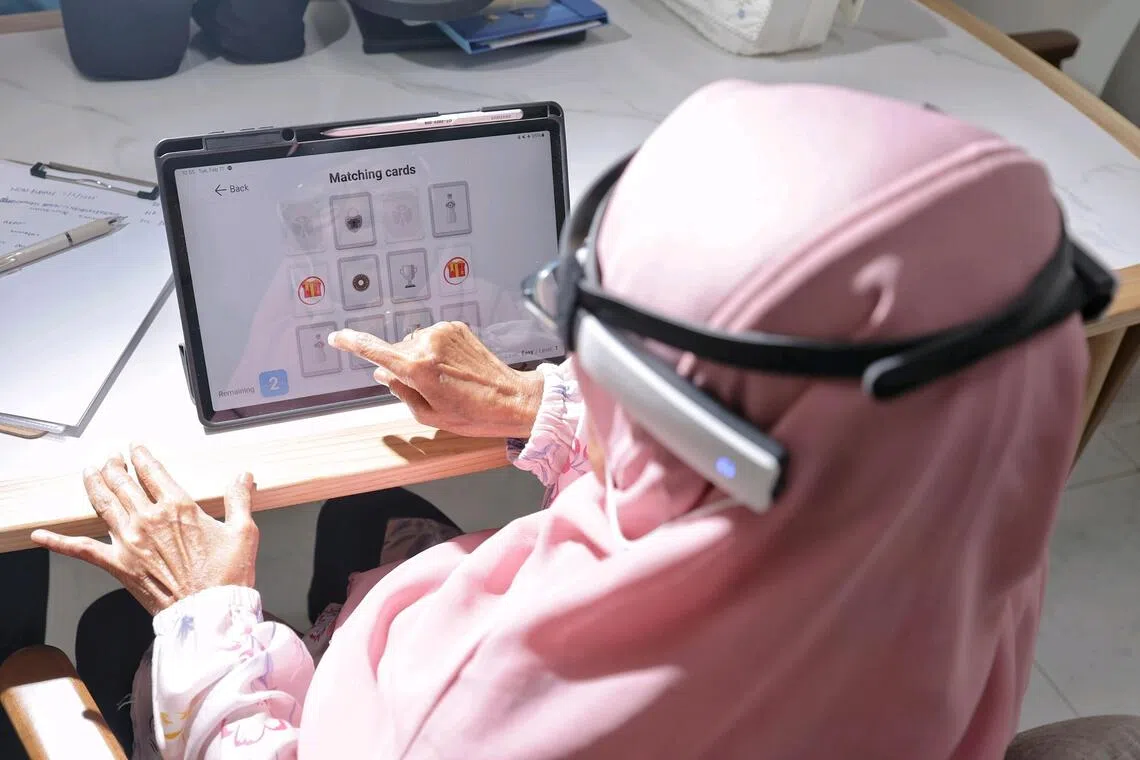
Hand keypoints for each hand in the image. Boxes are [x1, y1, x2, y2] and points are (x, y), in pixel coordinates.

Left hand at [31, 445, 258, 614]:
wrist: (208, 612)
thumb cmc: (226, 576)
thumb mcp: (243, 532)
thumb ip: (239, 500)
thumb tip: (244, 477)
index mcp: (179, 507)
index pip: (153, 471)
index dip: (141, 456)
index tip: (136, 449)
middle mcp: (149, 519)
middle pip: (124, 482)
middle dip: (115, 466)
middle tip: (111, 458)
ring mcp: (129, 541)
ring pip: (103, 503)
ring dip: (94, 484)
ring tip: (90, 472)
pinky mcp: (117, 565)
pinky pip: (81, 550)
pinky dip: (58, 541)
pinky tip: (40, 534)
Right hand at [329, 321, 543, 438]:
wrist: (512, 398)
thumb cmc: (472, 414)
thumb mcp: (429, 414)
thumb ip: (400, 391)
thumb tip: (381, 374)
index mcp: (417, 368)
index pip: (374, 351)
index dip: (351, 343)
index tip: (336, 338)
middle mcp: (427, 344)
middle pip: (396, 351)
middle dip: (400, 367)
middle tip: (426, 390)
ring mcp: (443, 332)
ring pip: (414, 344)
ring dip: (420, 359)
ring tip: (445, 381)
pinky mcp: (456, 327)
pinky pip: (432, 338)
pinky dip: (435, 351)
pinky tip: (453, 369)